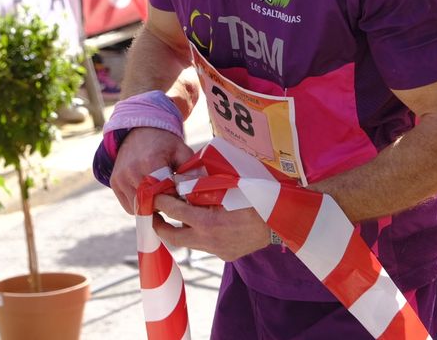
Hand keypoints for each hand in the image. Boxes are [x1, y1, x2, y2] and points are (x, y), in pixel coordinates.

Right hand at [110, 127, 194, 213]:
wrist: (140, 130)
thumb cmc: (165, 143)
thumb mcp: (182, 151)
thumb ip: (190, 171)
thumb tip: (197, 191)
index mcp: (151, 162)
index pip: (164, 194)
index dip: (175, 198)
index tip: (182, 194)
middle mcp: (132, 171)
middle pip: (151, 203)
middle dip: (164, 205)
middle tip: (173, 198)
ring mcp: (120, 178)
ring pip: (139, 208)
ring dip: (151, 207)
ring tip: (161, 195)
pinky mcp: (115, 183)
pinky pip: (129, 207)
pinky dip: (140, 206)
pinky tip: (149, 195)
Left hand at [150, 193, 271, 261]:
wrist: (281, 220)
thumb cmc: (257, 197)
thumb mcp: (229, 186)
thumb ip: (203, 185)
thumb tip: (181, 180)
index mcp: (208, 223)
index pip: (174, 212)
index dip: (161, 201)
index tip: (154, 195)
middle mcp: (209, 241)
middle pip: (172, 238)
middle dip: (160, 225)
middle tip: (155, 213)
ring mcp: (218, 251)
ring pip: (190, 242)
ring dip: (182, 228)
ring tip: (180, 214)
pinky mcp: (226, 255)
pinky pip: (206, 244)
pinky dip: (201, 233)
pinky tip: (206, 221)